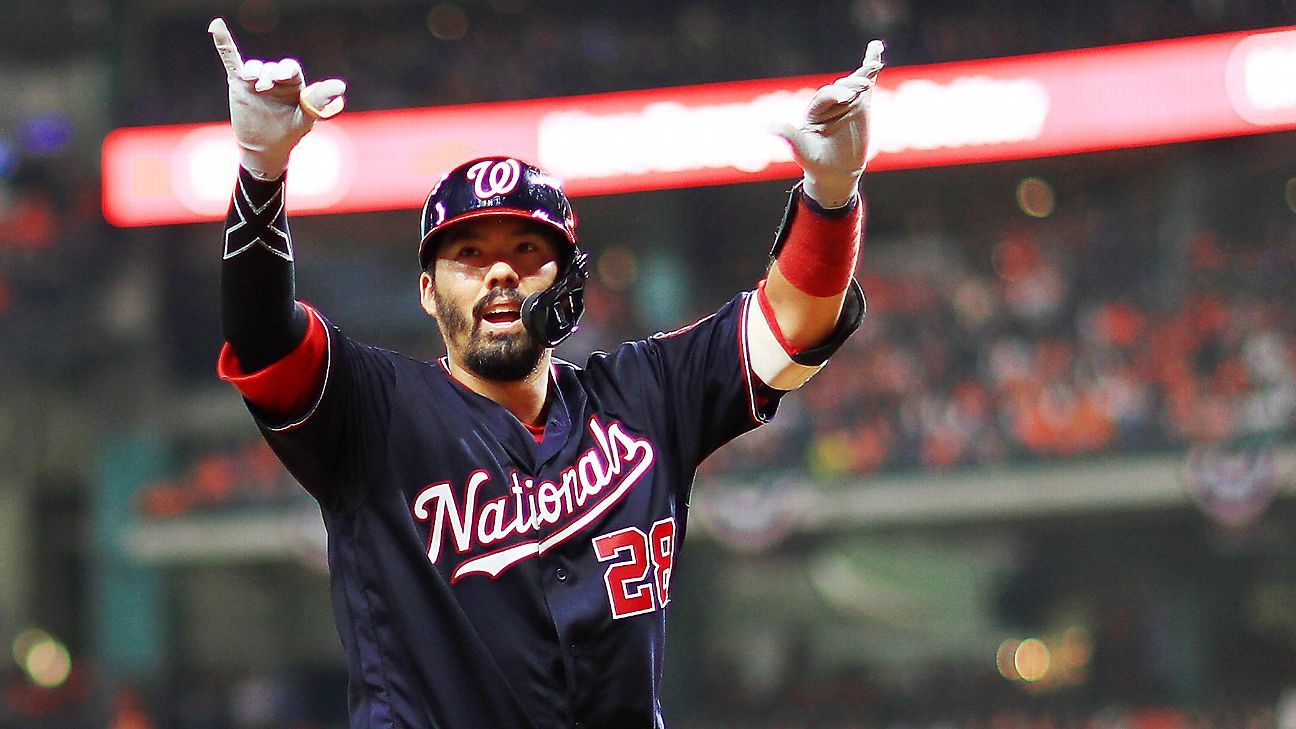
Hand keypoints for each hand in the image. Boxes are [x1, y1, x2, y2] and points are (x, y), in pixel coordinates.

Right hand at [209, 18, 346, 179]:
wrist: (266, 149)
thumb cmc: (290, 132)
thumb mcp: (306, 118)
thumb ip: (319, 101)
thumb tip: (340, 86)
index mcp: (294, 84)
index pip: (291, 69)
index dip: (287, 70)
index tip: (284, 77)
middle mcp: (276, 79)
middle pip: (272, 67)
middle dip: (270, 74)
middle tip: (265, 86)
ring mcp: (256, 80)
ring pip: (254, 67)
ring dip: (254, 71)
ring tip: (252, 80)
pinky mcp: (239, 84)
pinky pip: (231, 60)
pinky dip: (223, 44)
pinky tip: (216, 26)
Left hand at [775, 40, 883, 207]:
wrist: (835, 171)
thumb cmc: (817, 162)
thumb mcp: (803, 152)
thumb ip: (789, 137)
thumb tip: (767, 126)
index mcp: (814, 110)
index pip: (825, 96)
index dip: (835, 95)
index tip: (847, 98)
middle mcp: (829, 103)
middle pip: (841, 87)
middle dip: (851, 85)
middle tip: (862, 87)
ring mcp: (847, 101)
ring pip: (855, 83)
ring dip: (863, 75)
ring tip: (872, 70)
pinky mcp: (861, 103)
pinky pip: (866, 80)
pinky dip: (870, 62)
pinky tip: (876, 46)